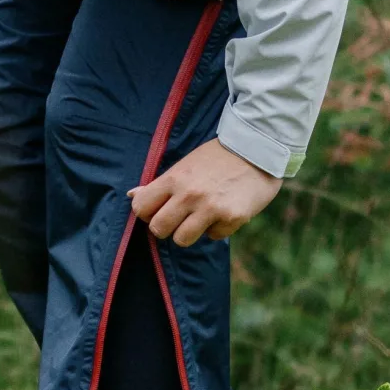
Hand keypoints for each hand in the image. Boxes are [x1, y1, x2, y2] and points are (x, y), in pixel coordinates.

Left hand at [128, 138, 281, 246]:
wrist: (257, 149)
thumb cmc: (217, 157)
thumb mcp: (184, 165)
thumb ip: (159, 184)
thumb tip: (131, 195)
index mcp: (174, 179)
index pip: (141, 208)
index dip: (147, 213)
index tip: (159, 209)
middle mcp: (189, 194)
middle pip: (158, 229)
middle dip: (166, 227)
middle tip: (179, 218)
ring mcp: (211, 208)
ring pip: (182, 240)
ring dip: (190, 232)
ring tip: (200, 218)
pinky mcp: (232, 218)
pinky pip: (213, 237)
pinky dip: (217, 228)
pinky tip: (225, 211)